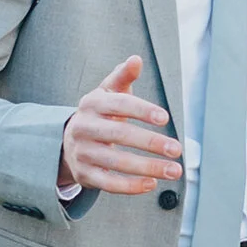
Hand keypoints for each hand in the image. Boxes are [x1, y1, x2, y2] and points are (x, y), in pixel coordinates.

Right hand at [60, 56, 184, 197]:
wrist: (69, 142)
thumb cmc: (99, 114)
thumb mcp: (108, 93)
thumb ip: (123, 77)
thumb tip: (136, 60)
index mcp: (91, 104)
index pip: (119, 105)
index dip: (142, 111)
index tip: (166, 119)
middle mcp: (84, 127)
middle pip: (119, 134)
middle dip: (151, 143)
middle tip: (177, 149)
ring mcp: (82, 152)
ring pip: (116, 162)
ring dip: (148, 167)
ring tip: (174, 170)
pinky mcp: (84, 175)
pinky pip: (108, 183)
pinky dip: (130, 186)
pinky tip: (151, 184)